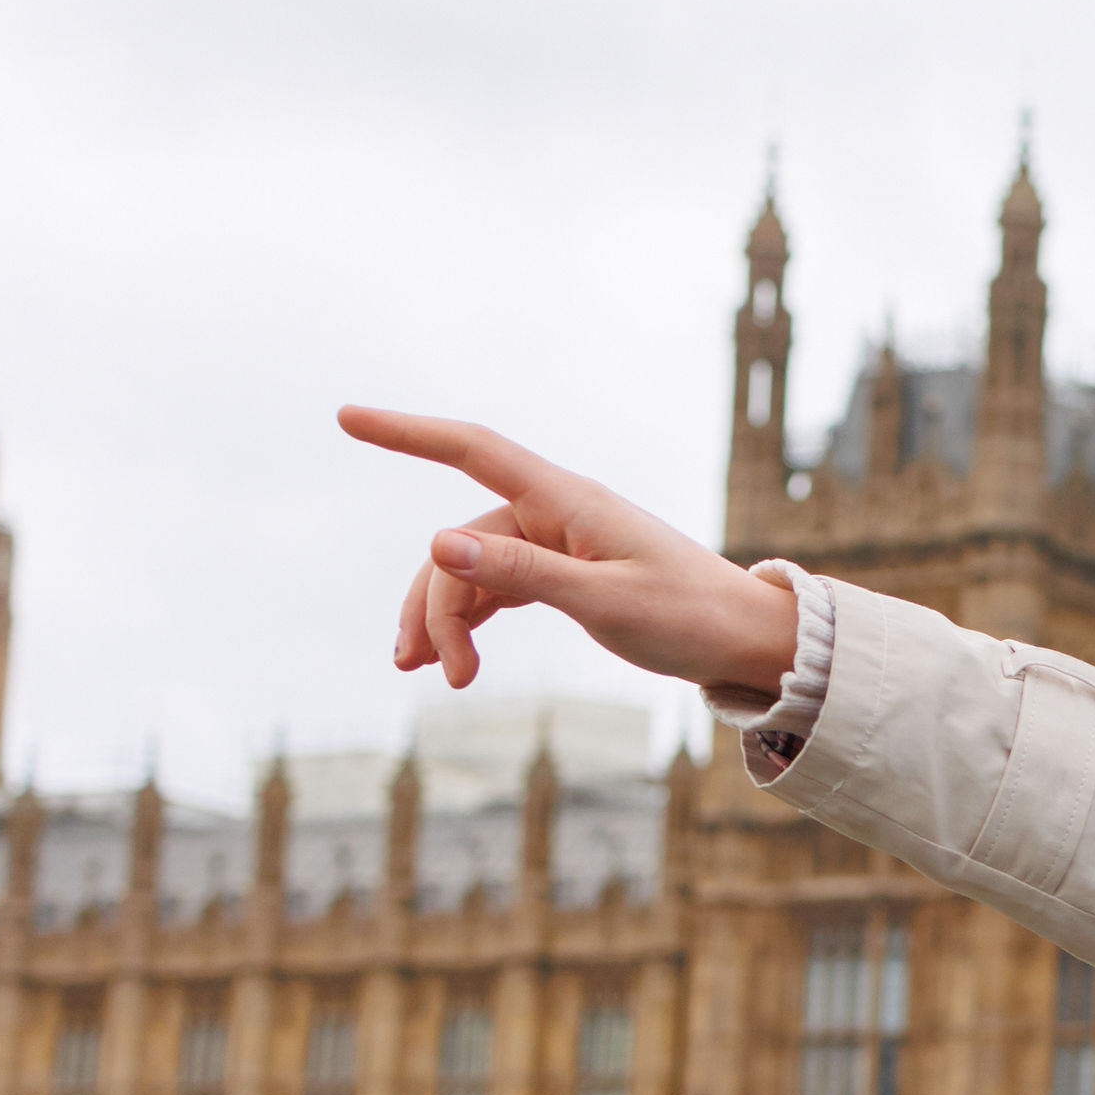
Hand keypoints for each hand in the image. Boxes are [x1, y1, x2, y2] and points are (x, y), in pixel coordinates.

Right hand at [347, 406, 798, 695]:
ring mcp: (561, 542)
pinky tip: (456, 660)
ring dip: (448, 619)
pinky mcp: (567, 573)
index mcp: (568, 501)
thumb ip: (523, 573)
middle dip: (436, 604)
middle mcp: (558, 513)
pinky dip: (474, 619)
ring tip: (438, 676)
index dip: (407, 433)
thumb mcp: (604, 602)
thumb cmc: (689, 617)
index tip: (347, 418)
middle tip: (435, 674)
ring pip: (474, 569)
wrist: (747, 640)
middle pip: (462, 541)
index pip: (473, 449)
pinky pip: (500, 586)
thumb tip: (440, 543)